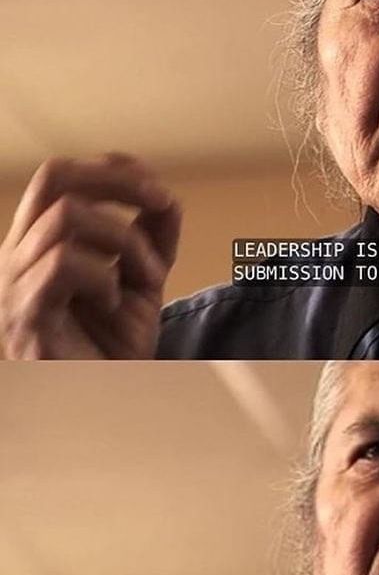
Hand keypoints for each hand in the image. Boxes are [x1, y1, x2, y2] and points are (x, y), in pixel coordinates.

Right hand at [0, 153, 181, 358]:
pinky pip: (62, 265)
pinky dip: (103, 276)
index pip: (60, 177)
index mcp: (39, 244)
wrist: (106, 405)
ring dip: (125, 242)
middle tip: (161, 201)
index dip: (110, 169)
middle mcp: (17, 256)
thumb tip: (166, 199)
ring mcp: (15, 285)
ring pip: (67, 218)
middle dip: (118, 180)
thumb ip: (151, 240)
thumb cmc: (113, 350)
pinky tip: (114, 303)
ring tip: (148, 279)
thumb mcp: (142, 283)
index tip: (157, 189)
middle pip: (53, 177)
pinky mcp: (26, 315)